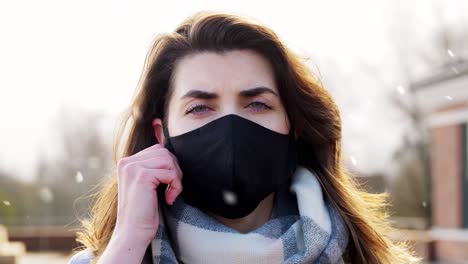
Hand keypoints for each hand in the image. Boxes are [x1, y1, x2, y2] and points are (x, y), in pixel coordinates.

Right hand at [99, 144, 182, 262]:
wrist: (132, 233)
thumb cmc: (143, 212)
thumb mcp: (148, 185)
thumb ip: (155, 168)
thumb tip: (174, 155)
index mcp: (127, 163)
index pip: (157, 150)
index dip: (169, 165)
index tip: (169, 184)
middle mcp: (127, 163)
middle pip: (164, 152)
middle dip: (175, 170)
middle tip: (173, 189)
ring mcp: (133, 168)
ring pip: (168, 160)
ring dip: (176, 178)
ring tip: (171, 194)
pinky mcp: (142, 176)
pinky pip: (170, 173)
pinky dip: (176, 186)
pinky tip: (169, 199)